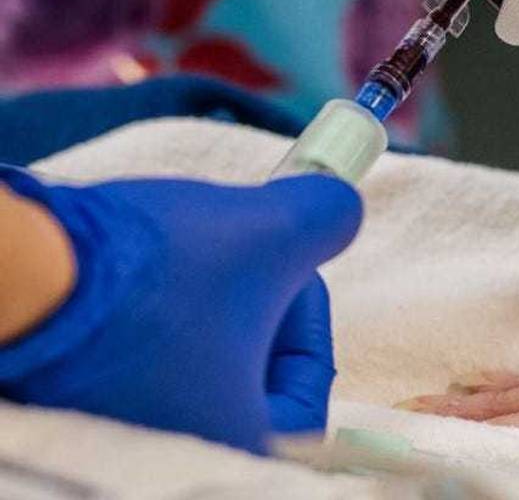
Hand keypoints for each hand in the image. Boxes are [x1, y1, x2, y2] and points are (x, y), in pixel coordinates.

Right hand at [0, 167, 361, 452]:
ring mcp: (107, 435)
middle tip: (241, 252)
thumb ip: (327, 218)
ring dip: (196, 304)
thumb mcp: (273, 230)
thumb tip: (338, 209)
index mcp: (235, 449)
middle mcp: (169, 458)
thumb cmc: (160, 270)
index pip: (304, 402)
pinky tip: (132, 269)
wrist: (17, 269)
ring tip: (181, 248)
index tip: (293, 266)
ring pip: (181, 367)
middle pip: (241, 383)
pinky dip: (143, 315)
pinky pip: (125, 363)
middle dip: (250, 308)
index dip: (310, 321)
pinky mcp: (60, 405)